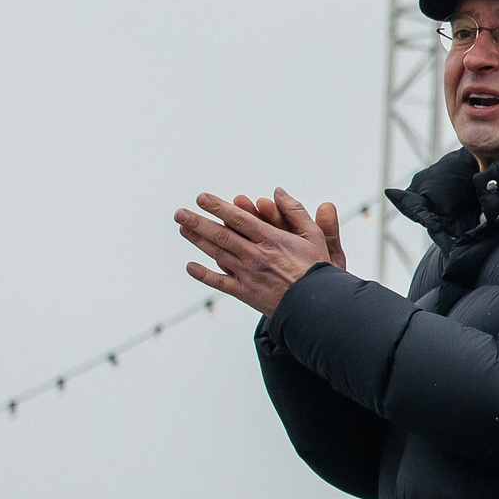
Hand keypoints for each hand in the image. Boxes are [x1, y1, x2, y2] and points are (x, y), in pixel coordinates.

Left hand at [176, 187, 337, 315]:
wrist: (317, 306)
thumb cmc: (318, 270)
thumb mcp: (314, 236)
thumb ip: (296, 211)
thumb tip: (278, 192)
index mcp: (271, 240)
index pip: (239, 218)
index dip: (218, 207)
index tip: (202, 198)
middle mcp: (255, 256)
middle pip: (221, 235)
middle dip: (198, 222)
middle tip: (180, 213)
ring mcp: (248, 275)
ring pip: (218, 254)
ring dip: (198, 241)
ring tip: (183, 229)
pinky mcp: (246, 293)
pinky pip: (220, 283)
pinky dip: (204, 275)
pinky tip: (190, 266)